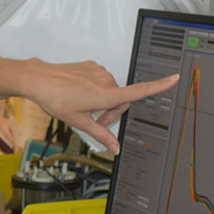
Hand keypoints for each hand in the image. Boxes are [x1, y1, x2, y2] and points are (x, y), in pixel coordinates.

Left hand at [24, 59, 177, 152]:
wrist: (39, 80)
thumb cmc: (56, 98)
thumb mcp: (79, 122)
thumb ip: (101, 135)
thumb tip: (114, 148)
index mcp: (106, 94)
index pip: (139, 91)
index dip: (160, 85)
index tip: (175, 78)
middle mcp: (106, 80)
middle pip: (121, 99)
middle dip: (111, 113)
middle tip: (94, 121)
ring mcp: (98, 71)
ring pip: (110, 91)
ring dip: (102, 102)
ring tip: (83, 108)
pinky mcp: (91, 66)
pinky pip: (100, 81)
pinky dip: (95, 90)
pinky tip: (79, 95)